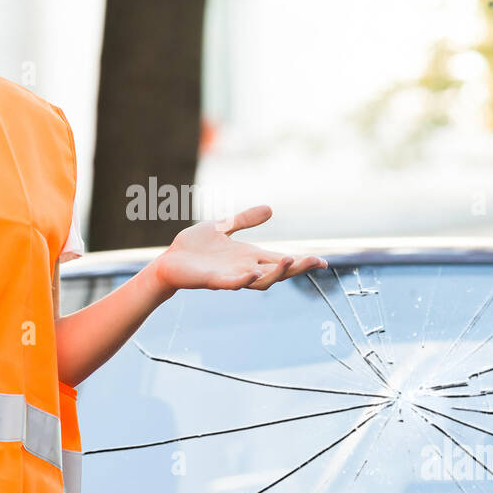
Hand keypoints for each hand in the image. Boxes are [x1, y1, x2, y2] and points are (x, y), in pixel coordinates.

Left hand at [152, 205, 327, 291]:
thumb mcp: (223, 227)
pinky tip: (251, 273)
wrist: (168, 260)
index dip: (302, 261)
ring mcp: (229, 277)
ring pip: (258, 281)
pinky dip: (242, 280)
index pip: (280, 261)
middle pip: (277, 273)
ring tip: (289, 260)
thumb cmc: (194, 247)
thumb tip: (270, 209)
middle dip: (296, 267)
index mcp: (248, 257)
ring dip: (275, 273)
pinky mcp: (212, 281)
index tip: (323, 261)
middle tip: (316, 261)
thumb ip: (244, 220)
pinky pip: (230, 284)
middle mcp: (244, 269)